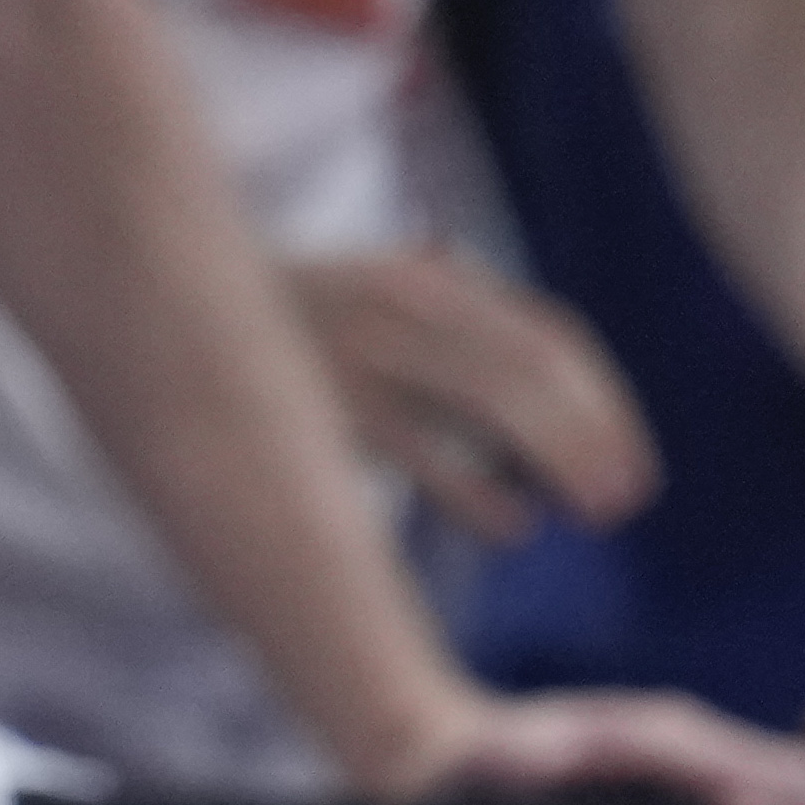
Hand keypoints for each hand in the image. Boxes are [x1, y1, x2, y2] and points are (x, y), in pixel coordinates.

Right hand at [288, 247, 655, 546]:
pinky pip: (425, 455)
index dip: (604, 402)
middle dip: (592, 440)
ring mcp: (363, 352)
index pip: (546, 335)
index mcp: (427, 279)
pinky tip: (510, 525)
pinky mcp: (326, 402)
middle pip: (528, 371)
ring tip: (586, 516)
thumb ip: (456, 313)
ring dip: (555, 464)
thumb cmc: (301, 315)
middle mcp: (403, 306)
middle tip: (627, 503)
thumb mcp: (380, 290)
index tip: (634, 461)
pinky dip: (480, 495)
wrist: (170, 293)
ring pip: (489, 405)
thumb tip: (558, 374)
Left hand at [381, 684, 804, 804]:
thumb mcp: (494, 776)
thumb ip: (522, 771)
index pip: (758, 791)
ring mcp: (700, 752)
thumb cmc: (477, 774)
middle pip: (804, 788)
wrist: (457, 752)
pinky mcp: (702, 777)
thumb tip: (558, 774)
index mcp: (651, 736)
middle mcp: (687, 736)